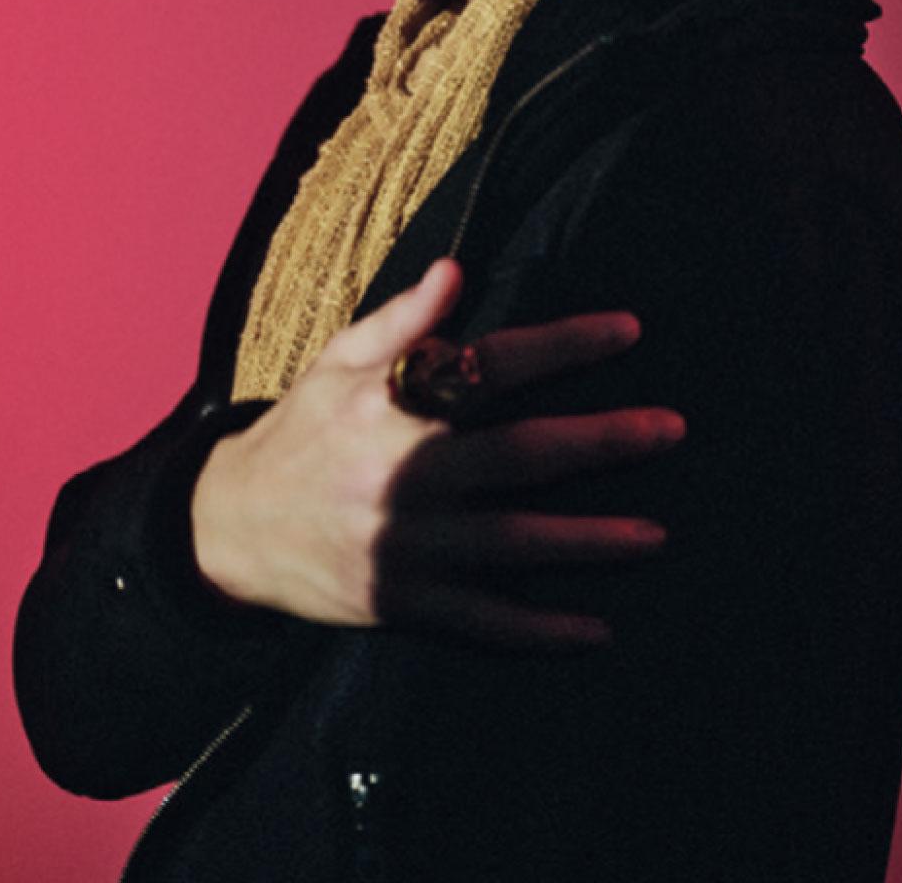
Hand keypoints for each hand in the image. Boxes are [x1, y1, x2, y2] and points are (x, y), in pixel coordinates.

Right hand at [191, 258, 684, 647]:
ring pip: (513, 543)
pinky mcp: (400, 604)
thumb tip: (458, 269)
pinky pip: (481, 622)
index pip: (492, 366)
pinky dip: (539, 633)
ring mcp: (403, 547)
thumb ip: (401, 320)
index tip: (630, 330)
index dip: (564, 346)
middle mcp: (401, 475)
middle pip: (519, 456)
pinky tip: (595, 630)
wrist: (230, 529)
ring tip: (656, 535)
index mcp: (389, 406)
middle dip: (601, 442)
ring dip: (589, 541)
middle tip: (671, 429)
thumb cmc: (301, 430)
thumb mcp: (336, 362)